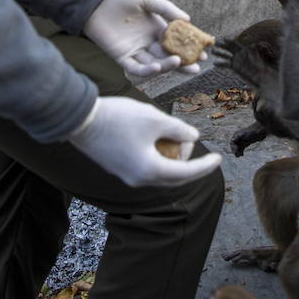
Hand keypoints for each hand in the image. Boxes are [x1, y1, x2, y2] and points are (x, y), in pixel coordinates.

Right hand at [66, 97, 222, 187]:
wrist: (80, 120)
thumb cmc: (118, 118)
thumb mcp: (155, 119)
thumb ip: (179, 129)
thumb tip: (193, 137)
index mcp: (151, 171)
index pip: (186, 173)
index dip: (205, 166)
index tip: (218, 159)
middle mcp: (139, 180)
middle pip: (174, 177)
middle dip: (187, 161)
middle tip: (189, 138)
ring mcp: (127, 176)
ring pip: (160, 173)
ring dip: (171, 158)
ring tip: (172, 135)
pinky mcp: (119, 168)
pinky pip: (146, 168)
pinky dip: (157, 157)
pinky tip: (157, 139)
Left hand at [82, 0, 196, 76]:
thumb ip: (166, 9)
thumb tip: (187, 20)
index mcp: (155, 28)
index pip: (176, 42)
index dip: (188, 47)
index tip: (203, 52)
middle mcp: (147, 41)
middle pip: (167, 56)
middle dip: (182, 62)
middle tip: (197, 66)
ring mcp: (134, 50)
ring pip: (154, 63)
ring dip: (167, 66)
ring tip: (179, 63)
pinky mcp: (121, 56)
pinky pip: (136, 68)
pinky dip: (147, 70)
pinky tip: (158, 67)